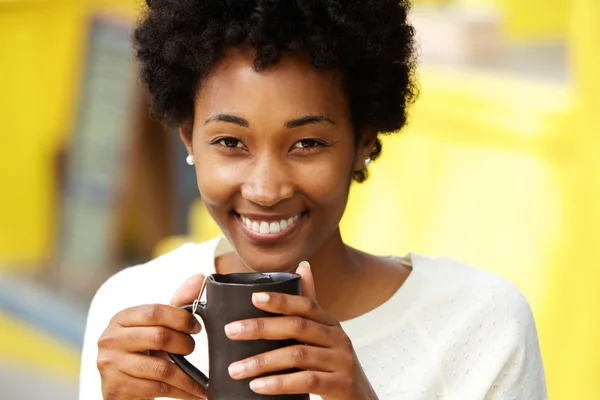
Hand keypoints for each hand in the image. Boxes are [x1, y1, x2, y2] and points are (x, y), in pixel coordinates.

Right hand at [97, 274, 207, 399]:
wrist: (120, 387)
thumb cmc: (142, 350)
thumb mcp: (156, 326)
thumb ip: (177, 304)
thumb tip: (199, 278)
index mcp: (121, 318)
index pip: (155, 311)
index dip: (181, 318)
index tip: (196, 327)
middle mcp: (110, 339)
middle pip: (159, 337)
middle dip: (185, 345)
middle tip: (192, 349)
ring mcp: (111, 364)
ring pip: (161, 368)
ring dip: (188, 377)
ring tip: (200, 380)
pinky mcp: (116, 388)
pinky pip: (157, 389)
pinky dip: (181, 393)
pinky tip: (194, 394)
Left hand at [225, 262, 377, 399]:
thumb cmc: (334, 368)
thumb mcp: (325, 337)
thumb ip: (309, 308)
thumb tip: (303, 266)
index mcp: (330, 324)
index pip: (306, 305)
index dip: (281, 300)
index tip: (253, 297)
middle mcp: (339, 338)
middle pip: (298, 326)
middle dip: (261, 327)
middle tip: (231, 330)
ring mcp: (342, 362)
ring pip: (298, 355)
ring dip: (262, 362)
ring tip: (236, 369)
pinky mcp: (341, 385)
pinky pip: (307, 381)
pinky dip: (279, 383)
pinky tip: (257, 385)